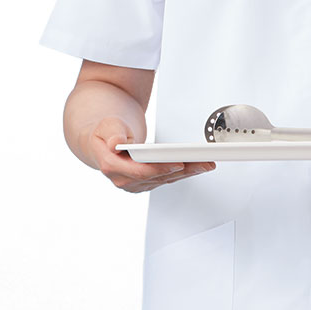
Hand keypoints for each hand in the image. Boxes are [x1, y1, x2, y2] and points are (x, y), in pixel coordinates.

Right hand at [89, 117, 215, 192]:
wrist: (104, 140)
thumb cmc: (106, 131)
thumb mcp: (107, 125)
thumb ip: (112, 133)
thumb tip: (116, 143)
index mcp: (111, 166)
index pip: (139, 171)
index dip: (160, 169)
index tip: (178, 164)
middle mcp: (123, 179)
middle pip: (158, 176)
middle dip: (183, 170)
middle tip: (203, 163)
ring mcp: (134, 184)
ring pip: (165, 179)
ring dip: (187, 172)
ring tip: (206, 164)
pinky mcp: (145, 183)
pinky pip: (166, 179)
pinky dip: (182, 173)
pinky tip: (197, 167)